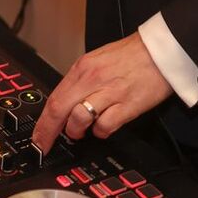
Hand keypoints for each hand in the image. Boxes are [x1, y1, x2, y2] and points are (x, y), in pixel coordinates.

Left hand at [31, 33, 172, 154]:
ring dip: (78, 130)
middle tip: (44, 146)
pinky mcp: (127, 106)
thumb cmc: (131, 55)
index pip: (54, 98)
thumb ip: (81, 80)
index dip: (42, 122)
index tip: (37, 136)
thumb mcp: (98, 60)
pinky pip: (104, 127)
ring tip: (84, 129)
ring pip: (79, 120)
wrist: (160, 51)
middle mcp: (93, 79)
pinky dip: (101, 131)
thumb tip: (66, 102)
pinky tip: (105, 124)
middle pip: (60, 110)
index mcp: (84, 67)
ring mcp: (110, 93)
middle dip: (48, 133)